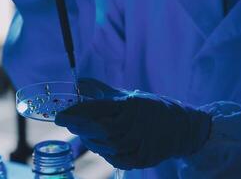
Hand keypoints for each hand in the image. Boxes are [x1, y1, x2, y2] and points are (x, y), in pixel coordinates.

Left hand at [55, 78, 211, 168]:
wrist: (181, 127)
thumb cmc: (151, 108)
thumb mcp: (129, 95)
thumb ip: (102, 90)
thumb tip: (78, 81)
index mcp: (133, 105)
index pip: (100, 109)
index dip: (77, 114)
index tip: (59, 116)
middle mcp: (138, 124)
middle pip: (101, 130)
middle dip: (80, 127)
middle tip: (69, 122)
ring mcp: (142, 144)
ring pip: (108, 146)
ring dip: (91, 140)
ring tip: (84, 133)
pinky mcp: (144, 159)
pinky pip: (117, 159)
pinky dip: (106, 152)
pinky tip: (102, 145)